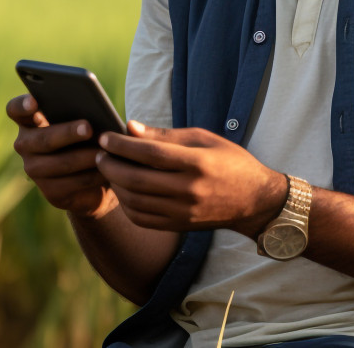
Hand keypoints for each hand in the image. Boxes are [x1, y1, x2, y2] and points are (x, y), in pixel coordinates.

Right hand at [6, 93, 117, 218]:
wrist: (94, 176)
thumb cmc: (88, 137)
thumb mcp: (86, 120)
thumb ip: (83, 112)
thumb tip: (95, 110)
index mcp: (30, 120)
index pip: (15, 110)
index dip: (22, 105)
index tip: (34, 101)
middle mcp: (26, 144)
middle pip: (42, 139)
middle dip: (67, 133)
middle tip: (88, 128)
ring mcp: (34, 169)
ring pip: (59, 163)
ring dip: (84, 157)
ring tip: (103, 151)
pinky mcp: (50, 192)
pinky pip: (72, 183)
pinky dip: (91, 175)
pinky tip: (105, 170)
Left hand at [95, 121, 286, 235]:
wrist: (254, 200)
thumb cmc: (229, 161)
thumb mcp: (203, 138)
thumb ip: (165, 135)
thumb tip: (130, 127)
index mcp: (197, 163)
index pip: (150, 154)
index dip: (122, 145)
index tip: (105, 137)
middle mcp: (189, 190)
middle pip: (137, 180)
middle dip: (111, 165)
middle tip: (99, 154)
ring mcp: (183, 211)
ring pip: (135, 201)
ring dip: (115, 185)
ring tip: (109, 169)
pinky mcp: (179, 225)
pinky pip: (142, 218)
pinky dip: (126, 204)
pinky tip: (123, 190)